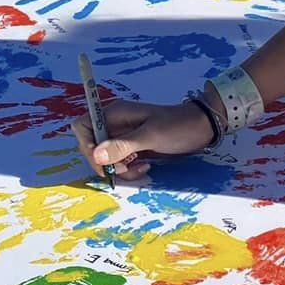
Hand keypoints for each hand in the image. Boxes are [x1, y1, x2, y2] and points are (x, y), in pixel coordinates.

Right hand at [74, 99, 216, 185]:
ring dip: (119, 169)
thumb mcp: (150, 136)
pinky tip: (145, 167)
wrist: (201, 128)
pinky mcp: (133, 149)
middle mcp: (114, 124)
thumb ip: (122, 145)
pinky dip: (129, 170)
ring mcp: (123, 137)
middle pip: (92, 147)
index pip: (83, 127)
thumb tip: (96, 156)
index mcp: (114, 113)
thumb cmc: (177, 126)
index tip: (101, 160)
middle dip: (105, 162)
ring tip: (140, 168)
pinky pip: (120, 163)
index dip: (86, 145)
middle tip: (124, 168)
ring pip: (106, 159)